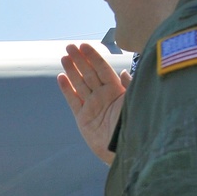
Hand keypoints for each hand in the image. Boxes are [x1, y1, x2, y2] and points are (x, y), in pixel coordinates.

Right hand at [58, 42, 130, 165]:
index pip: (103, 69)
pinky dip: (67, 90)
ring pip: (80, 84)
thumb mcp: (135, 101)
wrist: (125, 149)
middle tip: (70, 46)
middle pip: (89, 74)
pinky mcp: (83, 119)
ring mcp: (92, 107)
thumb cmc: (134, 124)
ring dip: (72, 71)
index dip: (93, 57)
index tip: (84, 46)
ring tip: (64, 57)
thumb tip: (123, 72)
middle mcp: (103, 97)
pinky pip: (73, 101)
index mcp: (116, 91)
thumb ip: (129, 86)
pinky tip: (61, 78)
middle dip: (80, 60)